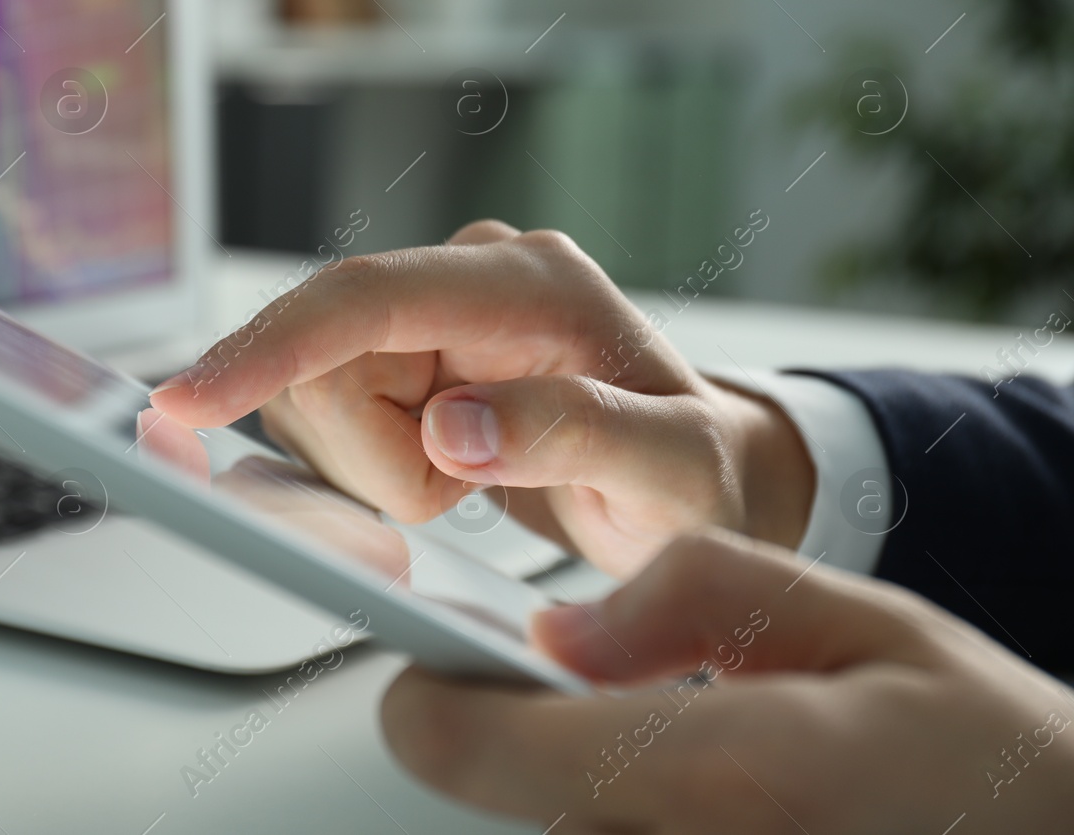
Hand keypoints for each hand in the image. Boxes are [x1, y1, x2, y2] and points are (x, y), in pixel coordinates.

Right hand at [149, 221, 813, 577]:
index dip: (270, 347)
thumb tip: (451, 429)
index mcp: (529, 283)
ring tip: (462, 486)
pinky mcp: (399, 351)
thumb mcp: (672, 475)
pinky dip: (360, 466)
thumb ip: (575, 439)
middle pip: (322, 361)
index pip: (367, 298)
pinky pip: (321, 410)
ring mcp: (428, 312)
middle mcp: (468, 275)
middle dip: (366, 458)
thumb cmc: (694, 476)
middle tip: (458, 499)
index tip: (185, 402)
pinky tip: (432, 473)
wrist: (692, 480)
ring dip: (366, 467)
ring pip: (310, 393)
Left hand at [382, 531, 1073, 833]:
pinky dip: (622, 818)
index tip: (438, 669)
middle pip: (512, 806)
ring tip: (666, 752)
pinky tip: (683, 797)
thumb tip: (553, 632)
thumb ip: (694, 598)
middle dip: (523, 742)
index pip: (475, 750)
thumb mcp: (860, 619)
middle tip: (596, 700)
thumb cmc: (979, 749)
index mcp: (726, 775)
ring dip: (579, 788)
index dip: (433, 701)